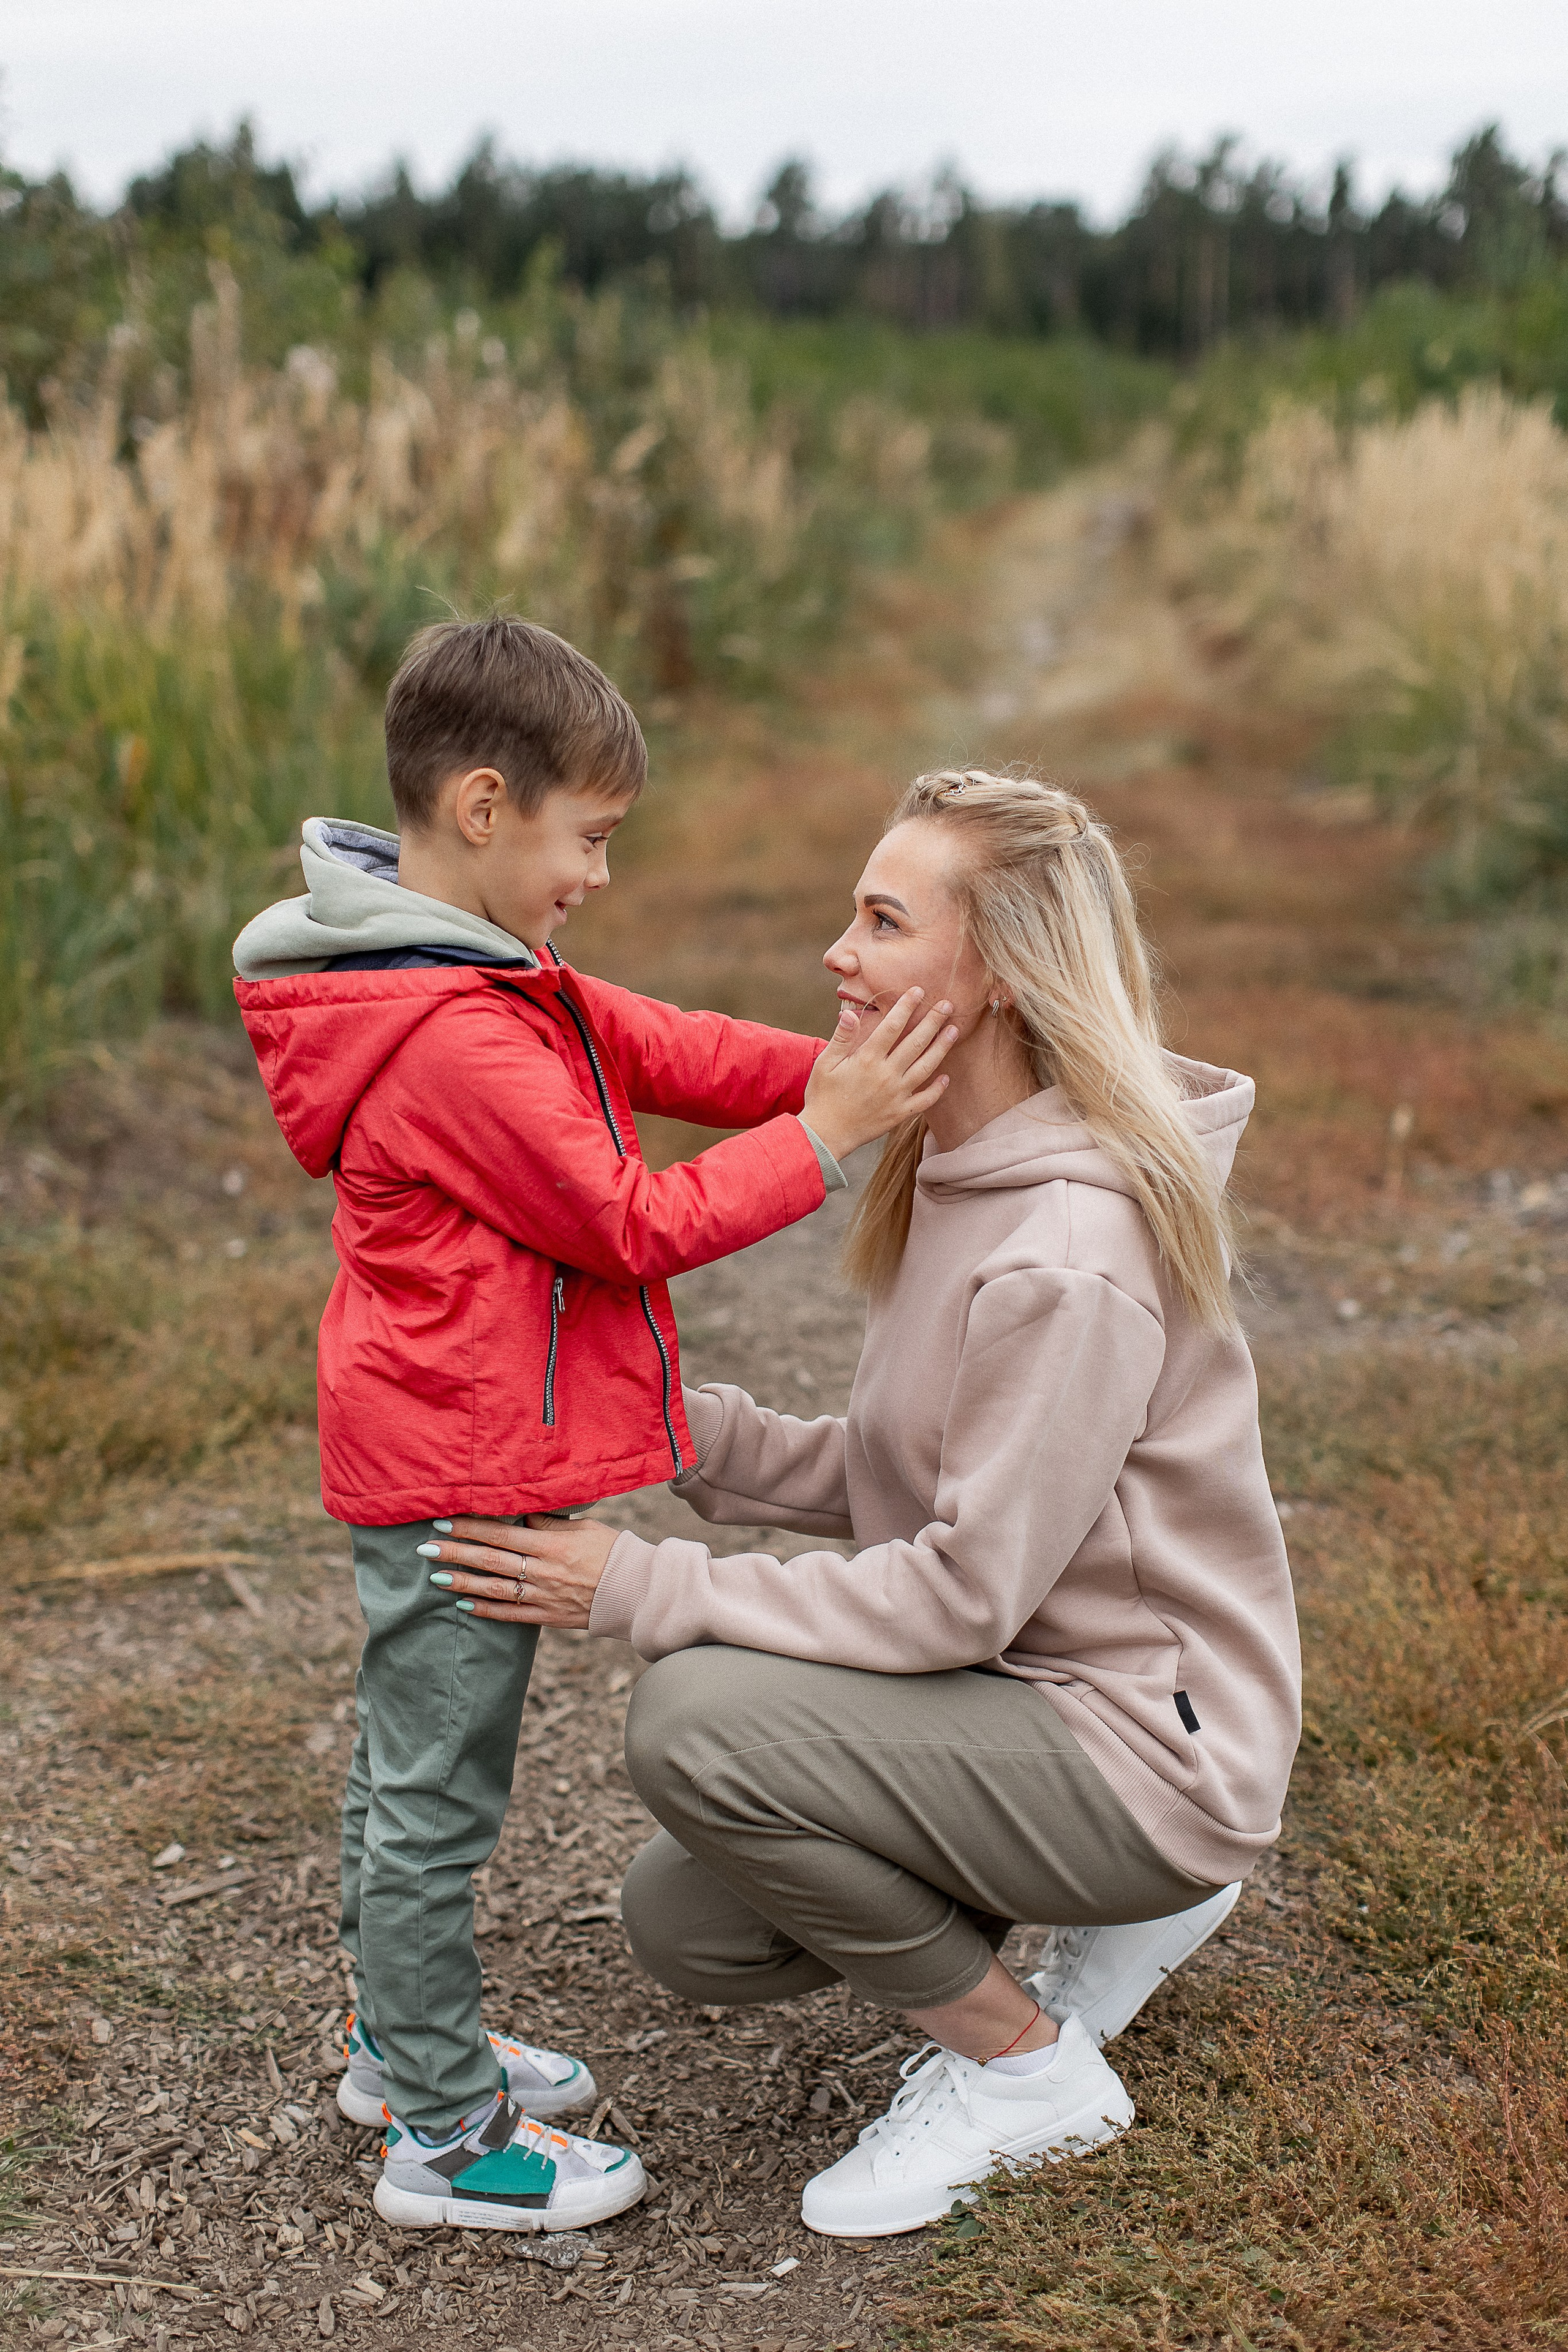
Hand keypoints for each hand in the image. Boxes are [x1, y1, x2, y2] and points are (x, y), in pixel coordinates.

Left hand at [419, 1515, 619, 1628]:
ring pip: (495, 1588)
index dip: (470, 1527)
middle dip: (456, 1552)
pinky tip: (463, 1604)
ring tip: (436, 1575)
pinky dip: (486, 1609)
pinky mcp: (548, 1617)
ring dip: (463, 1581)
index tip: (444, 1522)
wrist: (638, 1591)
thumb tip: (518, 1512)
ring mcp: (544, 1596)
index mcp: (552, 1544)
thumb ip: (549, 1522)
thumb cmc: (613, 1551)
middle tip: (426, 1547)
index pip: (501, 1533)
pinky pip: (511, 1614)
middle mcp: (544, 1571)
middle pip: (491, 1560)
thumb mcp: (584, 1527)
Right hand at [803, 988, 956, 1162]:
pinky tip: (946, 1077)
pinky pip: (925, 1100)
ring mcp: (896, 1095)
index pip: (892, 1026)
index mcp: (867, 1059)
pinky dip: (937, 1088)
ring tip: (954, 1030)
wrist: (825, 1135)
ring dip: (942, 1047)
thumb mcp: (825, 1063)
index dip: (907, 1006)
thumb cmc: (822, 1096)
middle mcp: (886, 1074)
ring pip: (926, 1067)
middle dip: (933, 1020)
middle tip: (948, 1004)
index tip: (918, 991)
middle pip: (916, 1042)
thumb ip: (841, 1038)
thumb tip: (851, 1013)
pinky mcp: (900, 1113)